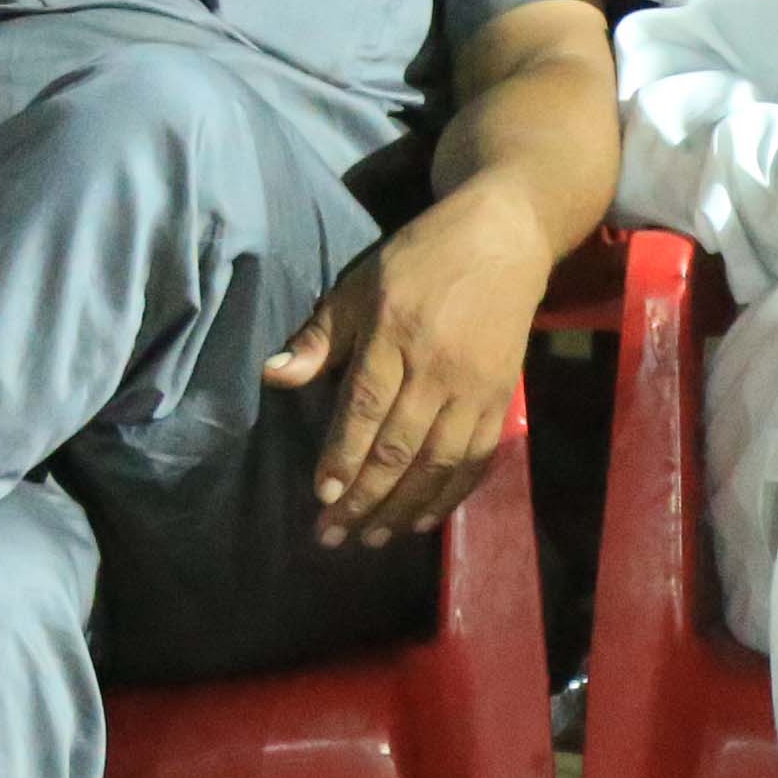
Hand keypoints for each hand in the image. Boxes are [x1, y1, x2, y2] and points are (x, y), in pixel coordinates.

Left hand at [262, 191, 555, 549]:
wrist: (504, 239)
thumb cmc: (418, 261)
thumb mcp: (359, 285)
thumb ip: (319, 337)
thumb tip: (273, 376)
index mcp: (395, 334)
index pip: (365, 408)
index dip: (343, 456)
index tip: (322, 495)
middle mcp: (438, 368)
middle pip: (399, 447)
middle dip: (364, 498)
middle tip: (334, 535)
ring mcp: (475, 388)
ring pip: (438, 463)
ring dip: (404, 508)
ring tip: (373, 538)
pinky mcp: (502, 399)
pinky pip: (476, 459)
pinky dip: (450, 496)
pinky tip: (422, 520)